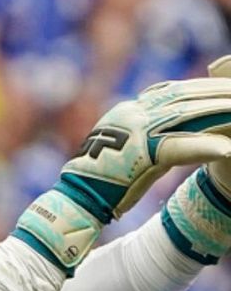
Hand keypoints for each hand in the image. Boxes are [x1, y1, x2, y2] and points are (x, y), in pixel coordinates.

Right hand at [14, 62, 230, 272]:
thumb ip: (146, 134)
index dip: (200, 88)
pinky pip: (179, 148)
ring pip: (187, 117)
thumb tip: (172, 129)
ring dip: (219, 115)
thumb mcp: (124, 149)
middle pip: (184, 98)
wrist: (75, 201)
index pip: (171, 91)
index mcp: (126, 111)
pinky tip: (226, 149)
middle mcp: (131, 115)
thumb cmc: (100, 183)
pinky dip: (204, 147)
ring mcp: (134, 132)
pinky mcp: (139, 154)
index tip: (222, 88)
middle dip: (216, 95)